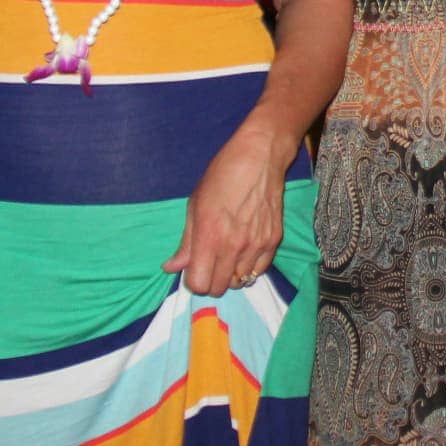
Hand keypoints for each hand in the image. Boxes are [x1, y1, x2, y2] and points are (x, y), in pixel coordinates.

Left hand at [162, 129, 286, 296]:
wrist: (259, 157)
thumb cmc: (222, 176)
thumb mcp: (195, 205)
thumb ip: (186, 242)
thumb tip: (171, 267)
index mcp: (209, 236)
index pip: (198, 284)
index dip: (192, 280)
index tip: (193, 268)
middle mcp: (233, 246)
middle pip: (219, 288)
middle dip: (210, 280)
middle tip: (210, 263)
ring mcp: (256, 245)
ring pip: (240, 282)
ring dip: (231, 274)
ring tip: (228, 255)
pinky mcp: (274, 241)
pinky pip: (259, 271)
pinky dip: (249, 267)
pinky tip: (244, 252)